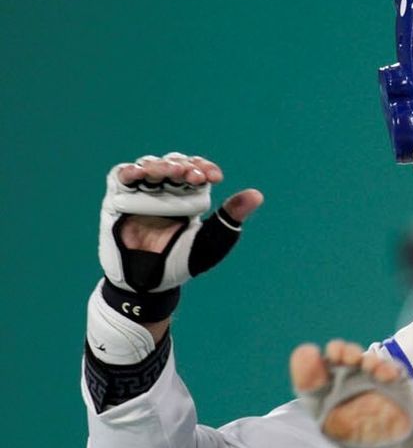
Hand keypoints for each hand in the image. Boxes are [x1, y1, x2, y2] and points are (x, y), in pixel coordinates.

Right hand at [109, 153, 262, 254]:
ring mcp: (142, 193)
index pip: (197, 170)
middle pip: (174, 164)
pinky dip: (129, 171)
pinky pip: (121, 178)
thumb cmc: (181, 262)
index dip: (204, 167)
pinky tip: (139, 172)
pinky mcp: (119, 199)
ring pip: (150, 166)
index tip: (214, 177)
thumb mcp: (211, 241)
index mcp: (189, 196)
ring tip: (172, 172)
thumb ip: (230, 217)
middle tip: (195, 176)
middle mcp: (165, 190)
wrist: (149, 283)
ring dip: (161, 165)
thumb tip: (257, 194)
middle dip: (185, 165)